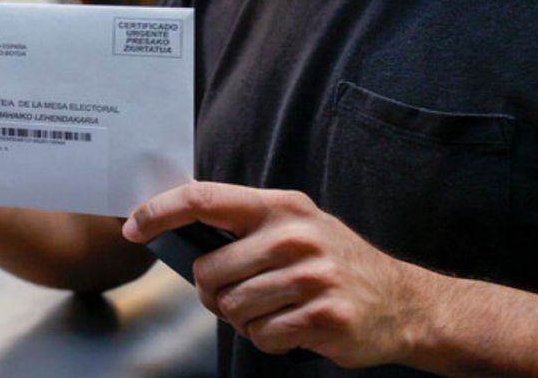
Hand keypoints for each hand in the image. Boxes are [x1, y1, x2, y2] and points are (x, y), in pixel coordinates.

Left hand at [122, 181, 431, 368]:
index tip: (132, 226)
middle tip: (242, 294)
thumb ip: (244, 227)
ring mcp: (311, 277)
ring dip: (243, 319)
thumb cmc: (336, 263)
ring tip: (276, 309)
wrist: (405, 302)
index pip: (203, 199)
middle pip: (209, 271)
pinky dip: (268, 339)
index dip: (159, 211)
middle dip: (214, 292)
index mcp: (280, 207)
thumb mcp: (295, 226)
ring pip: (231, 308)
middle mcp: (294, 236)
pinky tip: (294, 327)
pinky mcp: (323, 316)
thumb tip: (174, 231)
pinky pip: (261, 336)